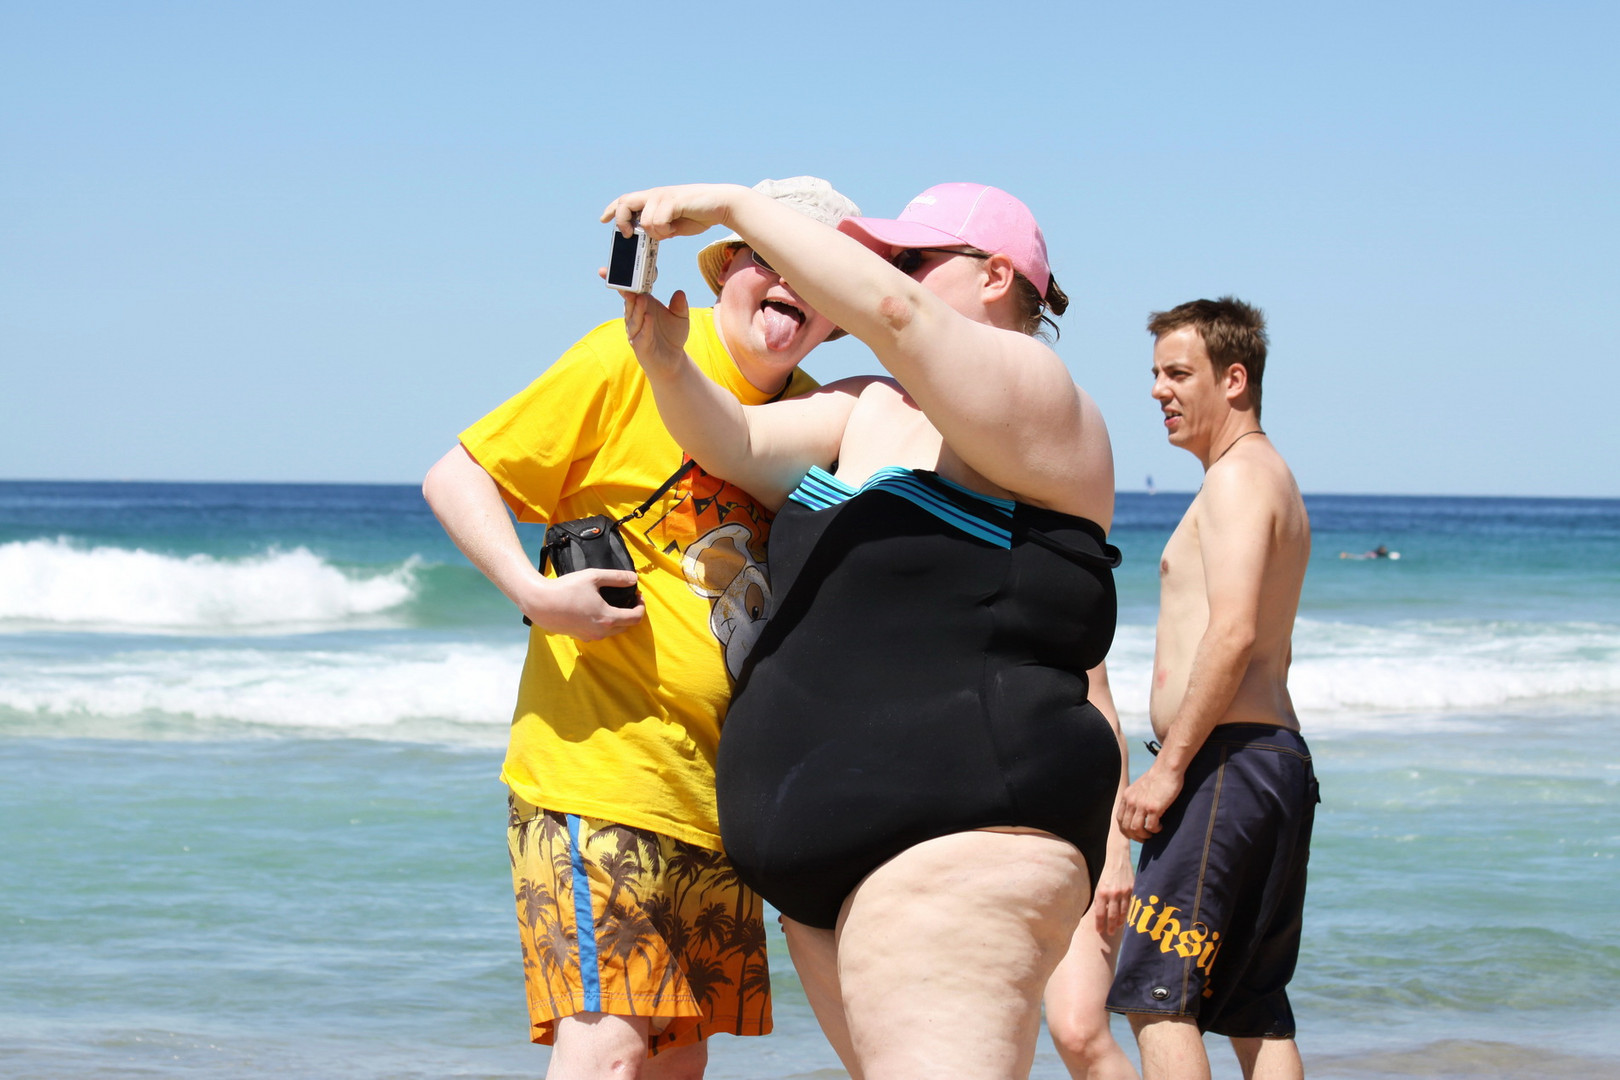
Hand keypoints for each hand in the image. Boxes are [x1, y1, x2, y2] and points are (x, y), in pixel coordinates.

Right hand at [517, 569, 644, 641]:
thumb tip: (634, 578)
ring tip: (613, 603)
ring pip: (613, 631)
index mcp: (608, 618)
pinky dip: (604, 623)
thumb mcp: (593, 577)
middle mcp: (601, 631)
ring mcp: (590, 636)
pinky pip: (599, 633)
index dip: (641, 606)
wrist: (540, 603)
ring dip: (618, 619)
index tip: (638, 595)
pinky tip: (597, 610)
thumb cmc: (566, 588)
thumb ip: (616, 577)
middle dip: (632, 613)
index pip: (635, 618)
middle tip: (629, 598)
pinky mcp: (580, 637)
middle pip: (626, 626)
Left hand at [601, 184, 748, 241]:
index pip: (626, 200)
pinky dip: (664, 230)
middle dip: (621, 220)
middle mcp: (655, 195)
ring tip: (669, 232)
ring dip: (654, 232)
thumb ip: (661, 227)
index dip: (614, 209)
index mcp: (653, 199)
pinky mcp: (672, 201)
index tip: (604, 219)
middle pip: (625, 202)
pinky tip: (674, 229)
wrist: (721, 205)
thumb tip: (648, 236)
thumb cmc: (699, 214)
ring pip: (644, 220)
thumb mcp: (675, 224)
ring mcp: (663, 196)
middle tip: (624, 234)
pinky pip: (657, 221)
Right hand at [622, 289, 690, 376]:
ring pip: (634, 319)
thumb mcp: (680, 317)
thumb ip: (680, 305)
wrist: (673, 360)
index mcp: (642, 308)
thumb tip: (680, 293)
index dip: (621, 283)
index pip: (629, 293)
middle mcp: (635, 319)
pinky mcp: (641, 346)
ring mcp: (636, 333)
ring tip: (642, 299)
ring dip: (637, 309)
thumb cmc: (672, 336)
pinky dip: (645, 327)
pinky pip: (642, 335)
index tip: (608, 271)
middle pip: (629, 304)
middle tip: (632, 285)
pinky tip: (649, 318)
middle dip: (629, 294)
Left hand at [1092, 842, 1134, 936]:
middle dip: (1110, 926)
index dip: (1100, 924)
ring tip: (1116, 927)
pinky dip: (1127, 912)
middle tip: (1109, 933)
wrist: (1117, 860)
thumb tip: (1100, 916)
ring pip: (1123, 912)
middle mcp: (1113, 893)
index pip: (1100, 913)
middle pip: (1112, 916)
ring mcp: (1124, 892)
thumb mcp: (1098, 886)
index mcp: (1101, 892)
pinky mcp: (1132, 890)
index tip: (1099, 931)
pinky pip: (1130, 905)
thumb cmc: (1105, 875)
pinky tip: (1124, 917)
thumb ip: (1099, 900)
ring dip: (1119, 921)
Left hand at [1118, 762, 1183, 841]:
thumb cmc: (1157, 777)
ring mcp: (1141, 805)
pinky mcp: (1153, 807)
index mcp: (1127, 797)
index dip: (1126, 830)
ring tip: (1152, 834)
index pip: (1120, 819)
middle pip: (1126, 827)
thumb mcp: (1140, 787)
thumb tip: (1138, 811)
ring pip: (1136, 829)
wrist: (1167, 768)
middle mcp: (1131, 801)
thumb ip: (1136, 798)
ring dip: (1144, 835)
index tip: (1135, 833)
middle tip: (1145, 838)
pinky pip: (1150, 826)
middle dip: (1135, 836)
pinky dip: (1155, 830)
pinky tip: (1161, 826)